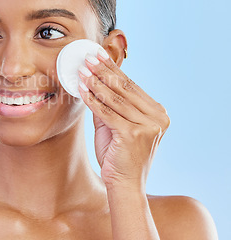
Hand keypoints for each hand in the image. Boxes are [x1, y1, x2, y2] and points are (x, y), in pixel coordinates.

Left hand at [77, 50, 169, 191]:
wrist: (124, 184)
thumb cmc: (118, 156)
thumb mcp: (115, 125)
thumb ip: (108, 105)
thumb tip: (93, 80)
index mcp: (157, 113)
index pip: (131, 86)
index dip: (113, 69)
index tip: (99, 55)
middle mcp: (157, 117)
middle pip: (124, 88)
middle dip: (103, 71)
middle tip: (88, 57)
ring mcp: (148, 126)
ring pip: (115, 98)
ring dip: (96, 82)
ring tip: (82, 69)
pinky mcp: (133, 134)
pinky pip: (107, 112)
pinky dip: (92, 99)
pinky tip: (82, 88)